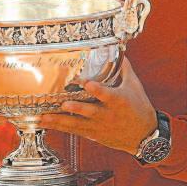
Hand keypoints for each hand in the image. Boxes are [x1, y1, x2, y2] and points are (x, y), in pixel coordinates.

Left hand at [39, 59, 156, 153]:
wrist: (143, 135)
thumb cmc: (139, 107)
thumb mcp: (134, 86)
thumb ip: (124, 69)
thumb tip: (117, 50)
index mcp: (119, 101)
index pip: (107, 94)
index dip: (97, 89)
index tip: (86, 83)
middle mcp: (108, 114)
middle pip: (89, 112)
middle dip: (76, 108)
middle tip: (62, 104)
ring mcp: (99, 126)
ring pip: (77, 124)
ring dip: (59, 121)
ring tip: (43, 117)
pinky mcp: (94, 134)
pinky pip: (75, 131)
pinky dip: (61, 128)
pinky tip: (47, 124)